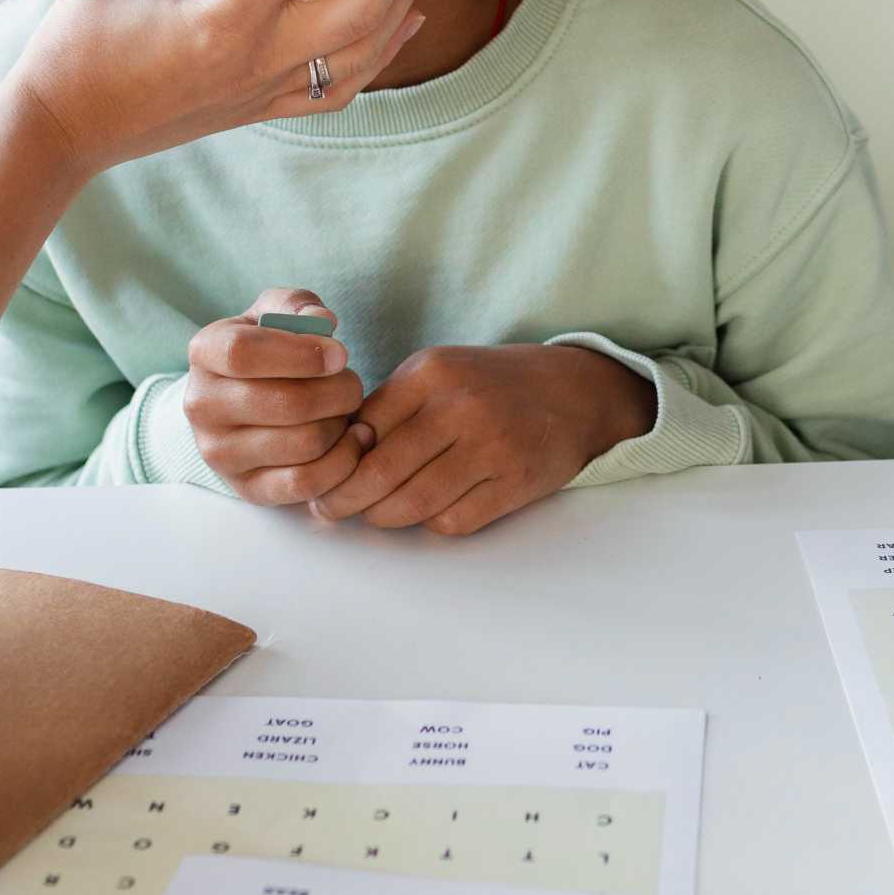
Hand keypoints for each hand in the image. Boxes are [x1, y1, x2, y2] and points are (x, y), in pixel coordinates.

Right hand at [1, 0, 441, 178]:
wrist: (63, 129)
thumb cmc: (80, 42)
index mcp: (223, 19)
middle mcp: (257, 60)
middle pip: (364, 4)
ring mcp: (267, 91)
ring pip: (366, 49)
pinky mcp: (265, 109)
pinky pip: (344, 85)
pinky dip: (384, 48)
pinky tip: (407, 14)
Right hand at [183, 289, 371, 505]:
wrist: (239, 403)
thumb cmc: (268, 350)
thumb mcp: (274, 313)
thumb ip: (297, 305)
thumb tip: (321, 321)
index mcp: (204, 352)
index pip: (244, 353)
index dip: (302, 353)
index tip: (340, 354)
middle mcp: (201, 405)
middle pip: (287, 403)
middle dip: (338, 391)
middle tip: (351, 384)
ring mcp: (219, 453)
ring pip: (304, 443)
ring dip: (341, 425)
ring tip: (345, 410)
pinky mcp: (246, 487)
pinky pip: (306, 483)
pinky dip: (343, 462)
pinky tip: (352, 441)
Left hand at [308, 343, 656, 536]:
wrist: (572, 393)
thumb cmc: (491, 386)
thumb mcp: (440, 373)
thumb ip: (391, 407)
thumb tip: (335, 456)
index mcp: (432, 372)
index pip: (362, 429)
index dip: (335, 462)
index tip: (321, 478)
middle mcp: (461, 406)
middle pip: (381, 471)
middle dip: (346, 499)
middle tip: (330, 510)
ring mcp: (492, 447)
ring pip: (413, 503)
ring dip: (385, 517)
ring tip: (375, 513)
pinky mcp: (515, 483)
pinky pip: (453, 520)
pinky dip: (433, 522)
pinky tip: (432, 508)